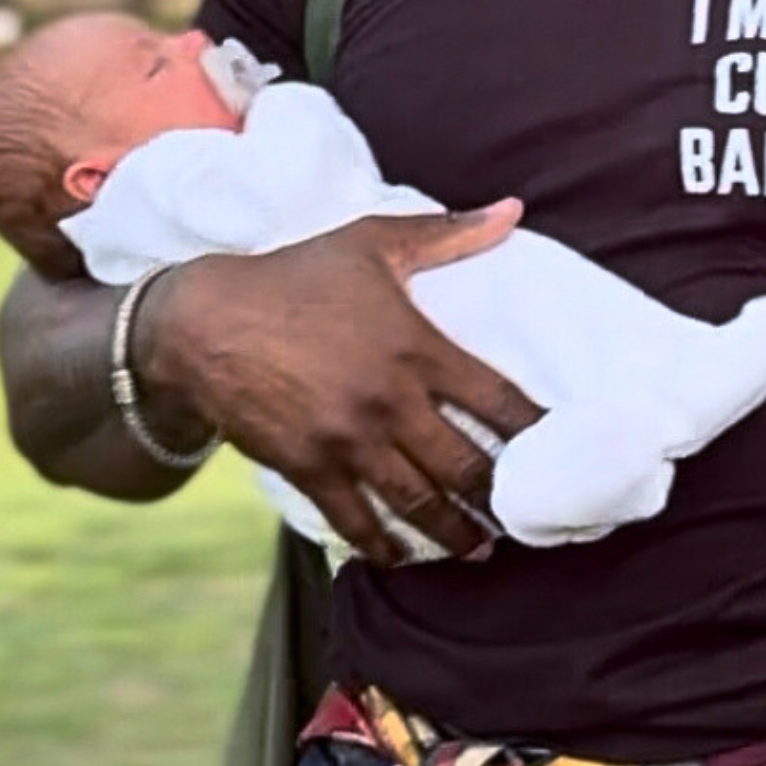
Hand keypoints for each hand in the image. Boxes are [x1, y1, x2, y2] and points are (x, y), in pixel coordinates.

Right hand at [142, 207, 542, 561]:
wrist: (204, 322)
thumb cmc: (294, 276)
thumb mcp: (372, 244)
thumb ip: (448, 234)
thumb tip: (514, 209)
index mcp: (416, 347)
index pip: (499, 401)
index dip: (536, 434)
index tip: (561, 454)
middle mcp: (390, 400)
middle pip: (466, 467)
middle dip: (500, 500)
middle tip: (523, 516)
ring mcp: (349, 440)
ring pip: (419, 503)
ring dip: (455, 534)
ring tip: (479, 549)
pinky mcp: (309, 467)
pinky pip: (357, 520)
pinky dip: (384, 546)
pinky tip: (402, 556)